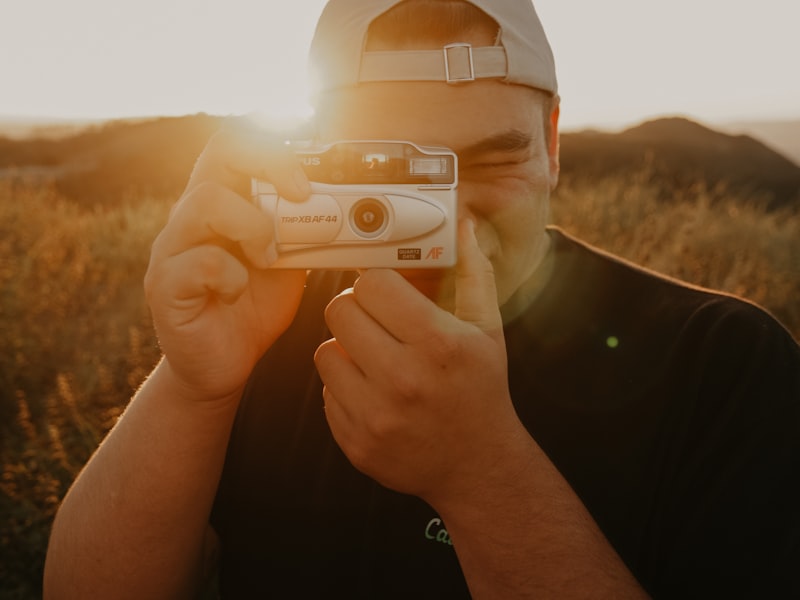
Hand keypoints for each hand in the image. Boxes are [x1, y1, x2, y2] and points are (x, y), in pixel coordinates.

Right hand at [144, 125, 307, 402]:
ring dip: (253, 226)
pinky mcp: (165, 286)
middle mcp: (192, 216)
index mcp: (223, 203)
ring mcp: (172, 248)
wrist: (222, 366)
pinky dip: (230, 275)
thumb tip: (347, 209)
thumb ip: (303, 233)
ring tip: (267, 258)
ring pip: (205, 201)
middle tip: (300, 196)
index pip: (237, 144)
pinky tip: (236, 293)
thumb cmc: (252, 310)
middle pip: (218, 151)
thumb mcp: (289, 264)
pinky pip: (200, 261)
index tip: (307, 180)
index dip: (273, 148)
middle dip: (269, 163)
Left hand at [315, 219, 524, 504]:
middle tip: (376, 321)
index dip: (376, 282)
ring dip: (346, 349)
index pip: (371, 283)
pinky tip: (374, 392)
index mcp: (438, 344)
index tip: (385, 290)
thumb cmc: (481, 390)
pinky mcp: (356, 442)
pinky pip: (326, 393)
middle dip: (357, 310)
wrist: (478, 466)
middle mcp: (404, 380)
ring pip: (325, 352)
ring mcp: (376, 415)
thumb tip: (465, 226)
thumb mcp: (487, 331)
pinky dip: (344, 387)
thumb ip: (474, 274)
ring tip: (375, 358)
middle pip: (339, 310)